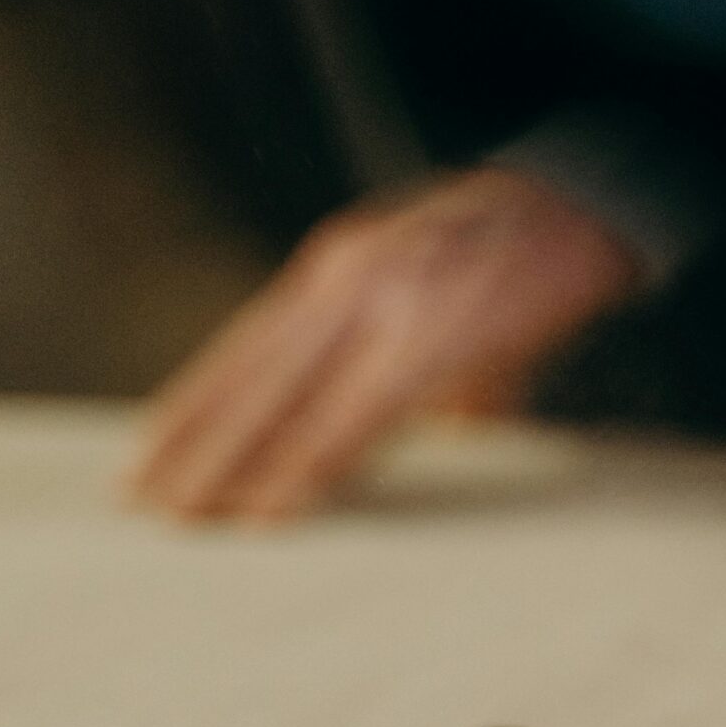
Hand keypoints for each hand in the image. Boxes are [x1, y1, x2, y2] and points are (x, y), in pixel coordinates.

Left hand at [128, 165, 645, 519]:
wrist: (584, 209)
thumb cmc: (511, 264)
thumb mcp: (427, 296)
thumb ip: (391, 368)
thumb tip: (384, 449)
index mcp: (337, 270)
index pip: (242, 351)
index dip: (190, 408)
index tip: (146, 459)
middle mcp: (344, 279)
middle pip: (246, 377)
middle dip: (191, 446)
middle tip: (141, 505)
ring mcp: (384, 304)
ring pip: (287, 399)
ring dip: (235, 464)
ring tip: (194, 517)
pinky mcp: (433, 338)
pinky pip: (354, 417)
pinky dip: (310, 464)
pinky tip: (278, 503)